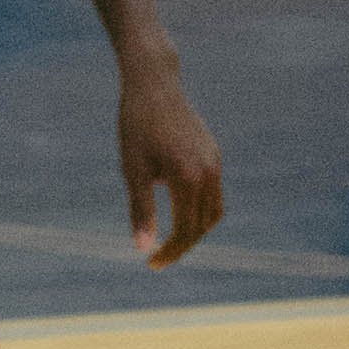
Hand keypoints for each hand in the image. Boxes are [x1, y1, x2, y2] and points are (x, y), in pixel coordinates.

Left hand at [116, 50, 222, 269]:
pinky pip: (214, 192)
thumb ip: (140, 210)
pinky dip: (200, 210)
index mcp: (188, 178)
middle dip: (183, 245)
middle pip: (203, 225)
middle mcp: (208, 172)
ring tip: (171, 240)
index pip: (186, 230)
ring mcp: (214, 162)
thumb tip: (142, 248)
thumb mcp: (133, 169)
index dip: (170, 252)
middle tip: (158, 257)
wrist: (153, 85)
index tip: (151, 264)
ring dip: (196, 230)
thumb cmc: (136, 126)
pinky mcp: (213, 154)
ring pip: (214, 212)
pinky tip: (179, 212)